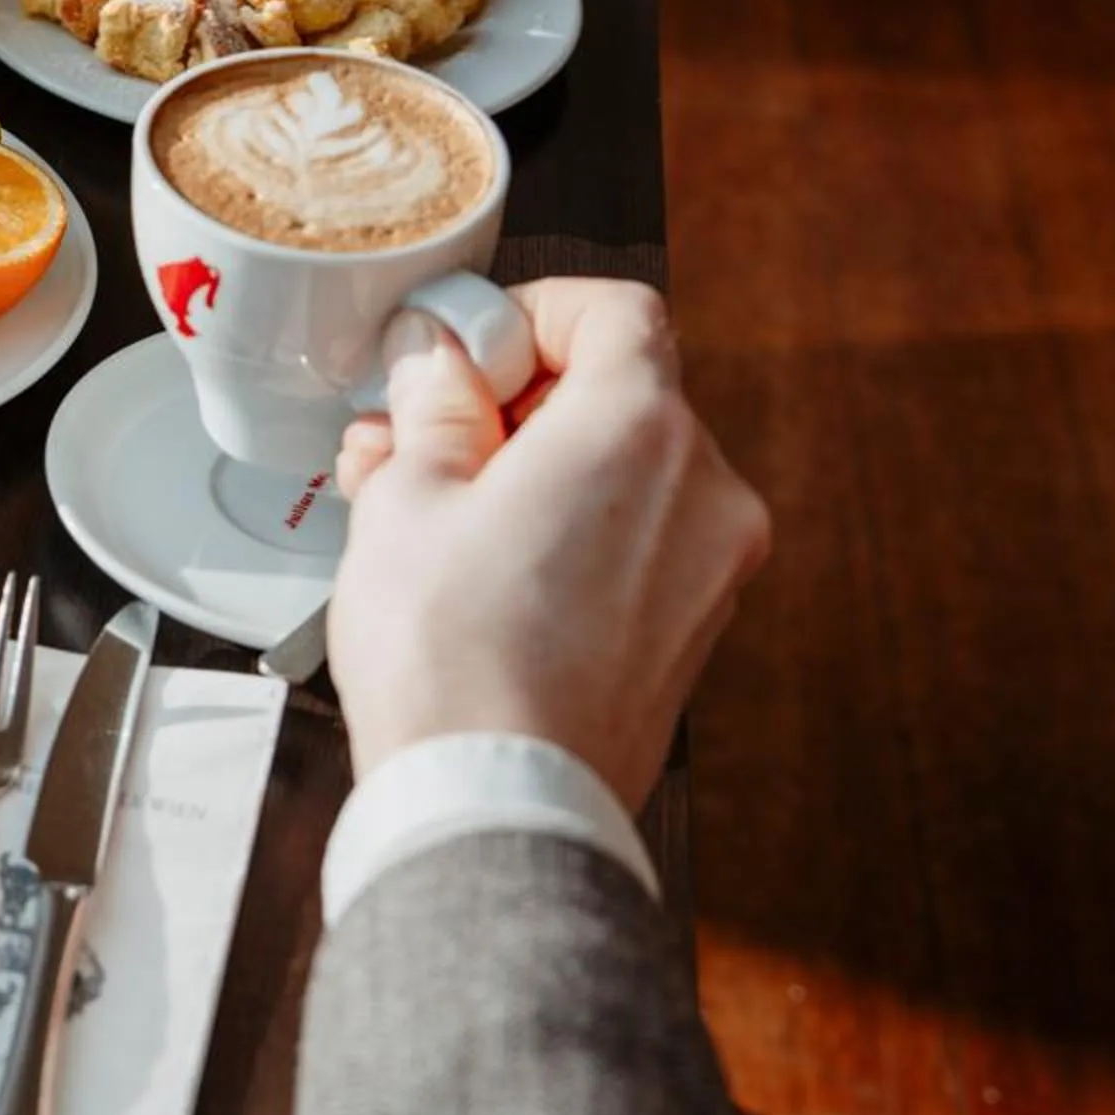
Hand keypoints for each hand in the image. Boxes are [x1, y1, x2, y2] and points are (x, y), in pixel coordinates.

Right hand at [327, 280, 771, 809]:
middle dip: (507, 403)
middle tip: (414, 431)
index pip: (615, 310)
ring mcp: (708, 570)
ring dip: (524, 470)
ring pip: (617, 475)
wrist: (498, 804)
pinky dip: (560, 532)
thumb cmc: (454, 657)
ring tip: (417, 506)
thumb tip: (438, 364)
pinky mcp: (689, 633)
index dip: (532, 311)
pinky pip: (629, 544)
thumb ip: (433, 407)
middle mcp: (702, 491)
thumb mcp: (406, 495)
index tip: (466, 343)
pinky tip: (470, 565)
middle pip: (613, 395)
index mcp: (638, 429)